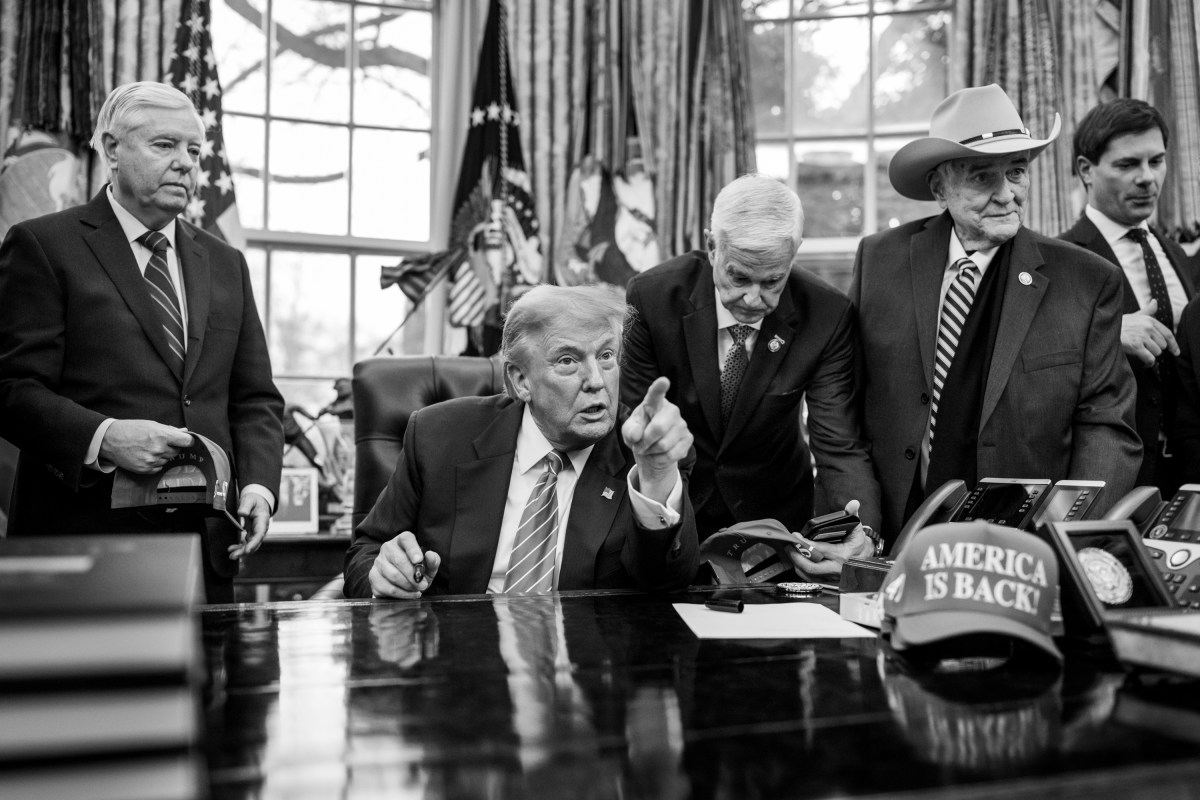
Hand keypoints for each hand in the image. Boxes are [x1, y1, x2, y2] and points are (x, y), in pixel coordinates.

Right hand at [100, 420, 192, 472]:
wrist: (110, 440)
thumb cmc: (131, 430)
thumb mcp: (151, 424)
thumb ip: (169, 430)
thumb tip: (184, 432)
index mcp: (161, 435)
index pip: (187, 441)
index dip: (187, 441)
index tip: (185, 441)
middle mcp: (158, 449)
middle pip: (177, 451)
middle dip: (171, 447)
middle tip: (159, 442)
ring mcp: (152, 460)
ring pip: (167, 459)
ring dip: (162, 455)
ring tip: (148, 448)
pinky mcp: (145, 469)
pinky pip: (159, 467)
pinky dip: (155, 462)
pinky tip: (145, 455)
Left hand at [227, 492, 271, 559]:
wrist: (257, 500)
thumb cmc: (254, 500)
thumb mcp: (249, 500)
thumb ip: (245, 506)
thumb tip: (242, 514)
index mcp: (262, 520)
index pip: (259, 534)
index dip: (253, 544)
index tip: (247, 550)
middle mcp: (261, 529)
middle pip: (255, 543)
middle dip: (245, 551)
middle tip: (233, 556)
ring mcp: (257, 532)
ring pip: (251, 545)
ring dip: (242, 551)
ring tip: (231, 555)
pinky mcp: (252, 533)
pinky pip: (247, 543)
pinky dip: (240, 547)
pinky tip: (232, 549)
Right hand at [369, 531, 440, 598]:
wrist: (402, 583)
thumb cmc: (417, 571)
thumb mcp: (428, 566)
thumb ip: (433, 561)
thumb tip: (430, 555)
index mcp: (402, 540)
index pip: (406, 539)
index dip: (412, 549)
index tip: (419, 560)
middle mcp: (388, 548)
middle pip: (399, 560)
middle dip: (413, 575)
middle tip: (423, 584)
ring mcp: (378, 562)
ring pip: (393, 575)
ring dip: (408, 586)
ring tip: (418, 590)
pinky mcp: (373, 576)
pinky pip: (388, 588)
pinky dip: (402, 594)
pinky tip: (410, 594)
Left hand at [621, 377, 692, 503]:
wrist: (652, 450)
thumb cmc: (639, 434)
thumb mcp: (629, 432)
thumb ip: (630, 431)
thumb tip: (637, 435)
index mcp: (654, 404)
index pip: (656, 395)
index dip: (659, 388)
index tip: (663, 381)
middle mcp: (671, 410)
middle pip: (659, 428)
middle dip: (645, 441)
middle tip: (638, 446)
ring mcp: (682, 424)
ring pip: (664, 445)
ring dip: (651, 452)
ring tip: (648, 449)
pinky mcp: (688, 438)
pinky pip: (672, 454)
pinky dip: (660, 459)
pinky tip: (658, 454)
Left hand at [784, 499, 873, 578]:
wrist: (866, 558)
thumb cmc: (858, 543)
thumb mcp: (857, 528)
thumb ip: (853, 514)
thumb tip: (853, 503)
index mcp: (843, 555)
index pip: (819, 551)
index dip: (804, 544)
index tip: (795, 536)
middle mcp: (837, 569)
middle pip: (811, 567)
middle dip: (796, 556)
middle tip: (789, 546)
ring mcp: (832, 578)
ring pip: (809, 575)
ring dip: (797, 564)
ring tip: (791, 552)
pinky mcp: (829, 582)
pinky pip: (811, 580)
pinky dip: (802, 571)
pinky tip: (798, 561)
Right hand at [1122, 301, 1178, 365]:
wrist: (1102, 330)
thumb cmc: (1117, 325)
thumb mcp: (1133, 316)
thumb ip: (1146, 311)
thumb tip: (1155, 302)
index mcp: (1149, 320)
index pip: (1168, 334)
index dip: (1174, 344)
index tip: (1176, 352)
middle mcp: (1147, 327)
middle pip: (1163, 345)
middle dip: (1155, 350)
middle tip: (1145, 352)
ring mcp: (1142, 336)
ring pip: (1157, 352)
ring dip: (1149, 356)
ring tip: (1141, 356)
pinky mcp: (1136, 346)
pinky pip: (1150, 359)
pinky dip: (1147, 364)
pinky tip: (1142, 363)